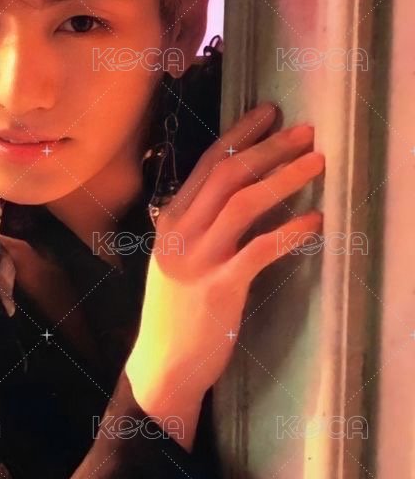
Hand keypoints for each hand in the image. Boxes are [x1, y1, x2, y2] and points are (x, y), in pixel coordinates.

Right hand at [126, 103, 324, 423]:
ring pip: (244, 204)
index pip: (207, 165)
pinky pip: (259, 251)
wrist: (163, 365)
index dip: (240, 136)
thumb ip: (194, 225)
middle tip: (305, 132)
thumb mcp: (175, 258)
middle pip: (228, 176)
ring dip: (284, 179)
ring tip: (316, 164)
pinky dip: (290, 233)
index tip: (269, 113)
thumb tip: (230, 191)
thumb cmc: (175, 311)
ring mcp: (198, 260)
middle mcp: (181, 233)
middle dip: (269, 149)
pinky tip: (315, 223)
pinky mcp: (219, 288)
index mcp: (171, 221)